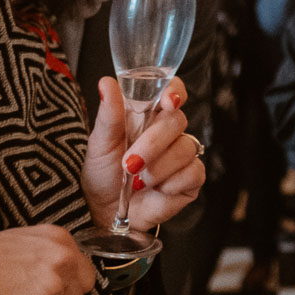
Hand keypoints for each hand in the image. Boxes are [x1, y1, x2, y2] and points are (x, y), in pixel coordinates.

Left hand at [83, 77, 205, 231]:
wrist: (105, 212)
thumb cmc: (102, 174)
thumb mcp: (100, 143)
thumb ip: (110, 114)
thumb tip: (106, 82)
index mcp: (148, 114)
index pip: (172, 91)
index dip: (174, 92)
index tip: (168, 101)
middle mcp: (168, 131)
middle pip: (178, 120)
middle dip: (153, 142)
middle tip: (130, 163)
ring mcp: (182, 154)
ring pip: (186, 148)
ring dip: (158, 167)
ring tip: (137, 182)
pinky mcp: (191, 179)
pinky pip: (193, 172)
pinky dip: (171, 183)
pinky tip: (155, 190)